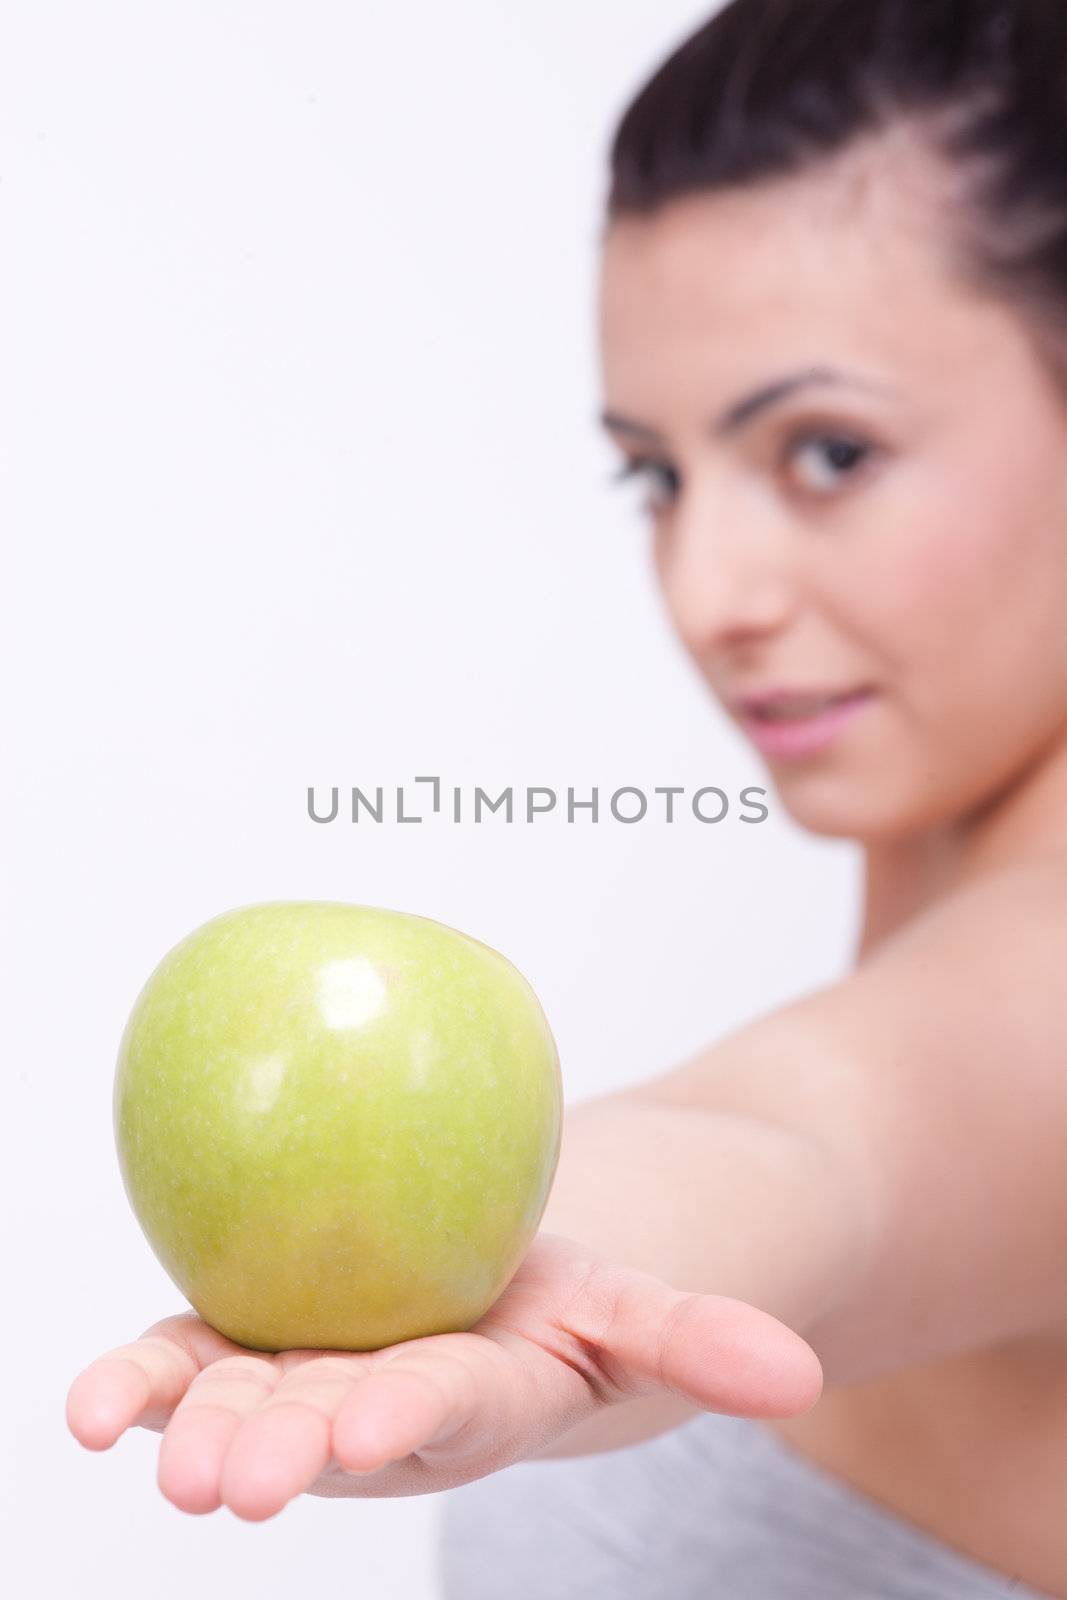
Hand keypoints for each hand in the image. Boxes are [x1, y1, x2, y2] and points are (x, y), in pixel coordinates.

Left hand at [66, 1231, 821, 1520]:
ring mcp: (301, 1381)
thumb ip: (703, 1341)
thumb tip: (802, 1381)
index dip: (413, 1415)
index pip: (447, 1410)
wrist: (475, 1292)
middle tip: (239, 1476)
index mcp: (473, 1396)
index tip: (377, 1419)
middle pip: (326, 1431)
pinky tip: (87, 1406)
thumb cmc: (556, 1303)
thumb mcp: (631, 1308)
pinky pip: (182, 1364)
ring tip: (136, 1437)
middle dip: (281, 1452)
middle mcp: (374, 1407)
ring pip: (241, 1408)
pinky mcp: (242, 1346)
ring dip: (191, 1428)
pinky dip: (132, 1385)